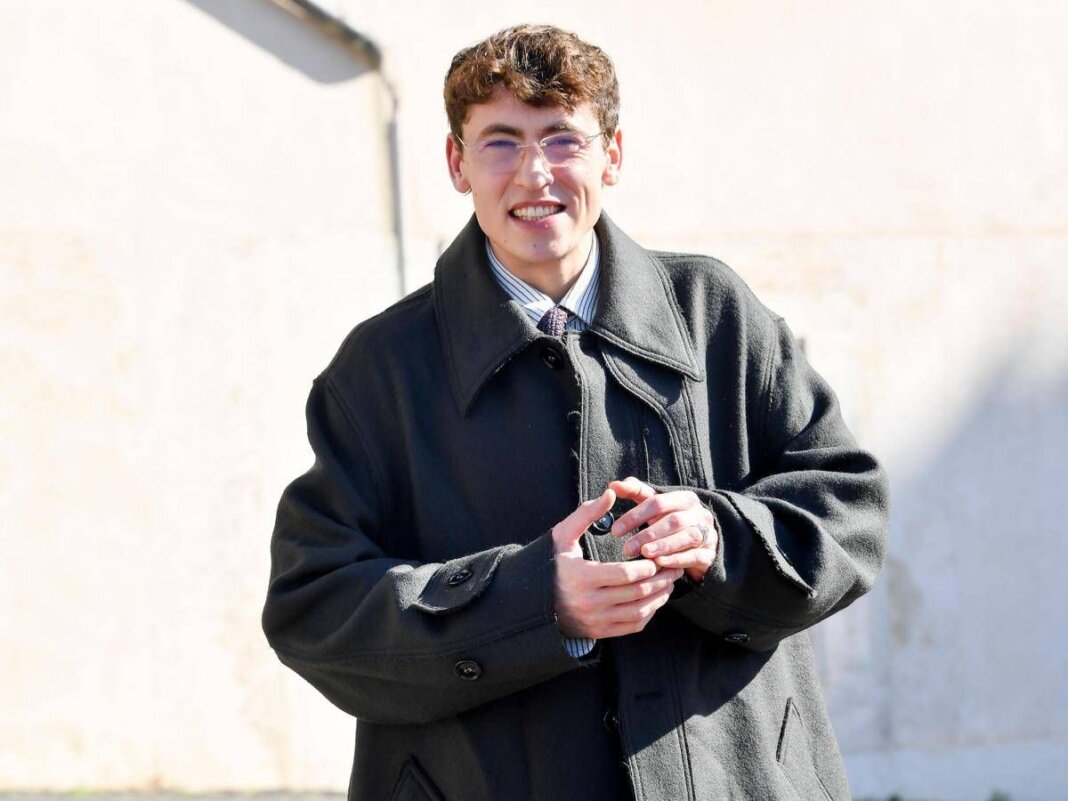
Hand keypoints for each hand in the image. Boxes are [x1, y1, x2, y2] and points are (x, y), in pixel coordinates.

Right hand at [551, 489, 684, 639]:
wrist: (536, 600)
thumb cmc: (554, 562)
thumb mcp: (564, 535)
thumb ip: (587, 513)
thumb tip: (611, 493)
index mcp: (581, 576)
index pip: (624, 574)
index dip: (646, 565)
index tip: (655, 556)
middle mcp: (588, 602)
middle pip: (636, 592)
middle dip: (660, 578)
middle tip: (672, 566)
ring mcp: (595, 620)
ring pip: (638, 611)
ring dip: (659, 596)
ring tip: (669, 581)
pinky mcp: (600, 632)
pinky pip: (633, 625)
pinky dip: (650, 612)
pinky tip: (655, 598)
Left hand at [608, 477, 718, 583]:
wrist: (701, 543)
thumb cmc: (670, 520)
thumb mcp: (655, 505)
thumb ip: (635, 492)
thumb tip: (613, 485)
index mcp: (685, 498)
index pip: (657, 502)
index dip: (635, 516)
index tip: (615, 531)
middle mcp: (699, 514)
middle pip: (673, 520)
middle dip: (648, 534)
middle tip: (627, 549)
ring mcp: (708, 534)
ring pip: (687, 537)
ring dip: (663, 545)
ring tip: (644, 554)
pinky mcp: (709, 554)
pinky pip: (694, 556)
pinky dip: (676, 559)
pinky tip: (660, 563)